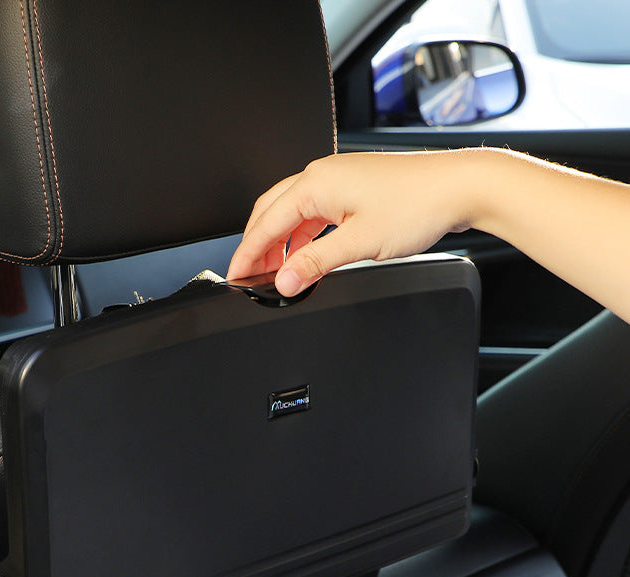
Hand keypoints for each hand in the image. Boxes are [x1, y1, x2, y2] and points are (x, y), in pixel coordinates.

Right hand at [226, 150, 475, 295]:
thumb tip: (285, 280)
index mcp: (316, 183)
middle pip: (272, 212)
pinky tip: (306, 254)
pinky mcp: (353, 188)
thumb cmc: (418, 204)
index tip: (237, 274)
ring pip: (292, 213)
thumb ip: (316, 263)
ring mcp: (338, 180)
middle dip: (258, 245)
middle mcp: (323, 175)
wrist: (460, 187)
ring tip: (278, 271)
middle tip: (251, 276)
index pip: (266, 222)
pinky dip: (302, 235)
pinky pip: (314, 213)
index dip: (248, 252)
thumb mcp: (359, 243)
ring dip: (281, 242)